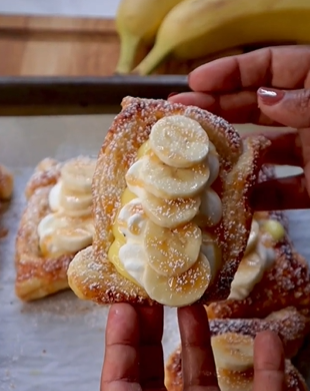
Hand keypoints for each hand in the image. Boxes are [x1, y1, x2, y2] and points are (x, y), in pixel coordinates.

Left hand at [100, 303, 284, 390]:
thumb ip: (121, 376)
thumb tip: (118, 314)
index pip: (126, 373)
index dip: (126, 333)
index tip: (129, 296)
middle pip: (163, 365)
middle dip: (158, 324)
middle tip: (156, 288)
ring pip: (206, 374)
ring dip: (201, 336)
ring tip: (195, 300)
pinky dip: (269, 368)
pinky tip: (268, 339)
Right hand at [169, 45, 309, 210]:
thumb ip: (305, 102)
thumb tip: (265, 97)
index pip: (270, 66)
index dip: (231, 71)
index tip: (195, 81)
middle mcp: (307, 117)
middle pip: (256, 107)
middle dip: (216, 110)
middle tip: (178, 117)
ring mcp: (309, 153)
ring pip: (260, 150)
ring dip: (228, 155)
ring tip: (192, 159)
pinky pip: (278, 190)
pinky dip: (254, 195)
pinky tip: (226, 197)